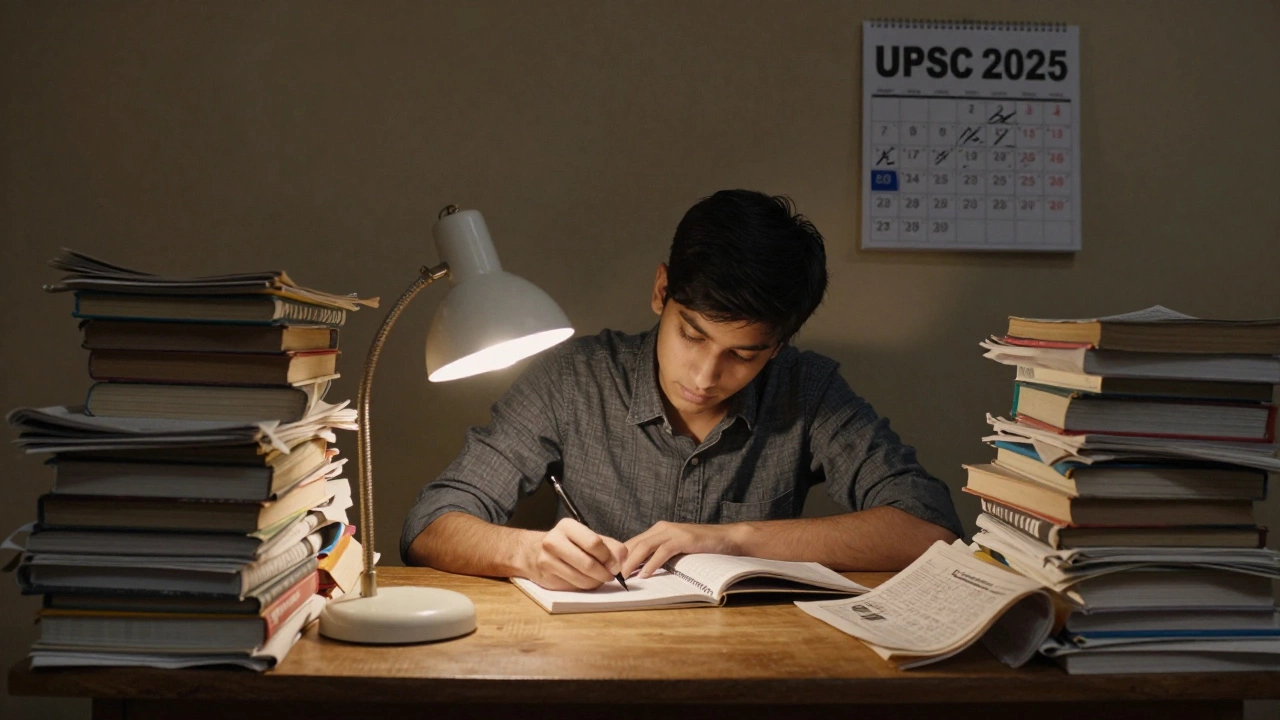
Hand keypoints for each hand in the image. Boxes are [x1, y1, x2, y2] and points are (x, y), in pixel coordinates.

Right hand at [520, 518, 627, 590]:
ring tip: (599, 578)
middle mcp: (553, 542)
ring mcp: (547, 561)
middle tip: (610, 575)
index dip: (609, 557)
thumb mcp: (587, 537)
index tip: (615, 564)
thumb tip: (623, 559)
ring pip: (582, 579)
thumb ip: (609, 545)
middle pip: (589, 564)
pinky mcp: (547, 578)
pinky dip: (585, 586)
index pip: (594, 543)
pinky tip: (586, 580)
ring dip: (596, 582)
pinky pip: (574, 587)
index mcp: (567, 526)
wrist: (531, 552)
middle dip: (605, 573)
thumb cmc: (566, 543)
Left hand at [621, 521, 741, 578]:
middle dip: (621, 560)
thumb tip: (640, 569)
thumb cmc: (700, 546)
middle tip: (611, 576)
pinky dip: (652, 564)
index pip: (632, 543)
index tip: (610, 572)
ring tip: (624, 576)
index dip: (620, 557)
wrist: (725, 538)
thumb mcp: (675, 550)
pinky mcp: (682, 539)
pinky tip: (645, 574)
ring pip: (644, 547)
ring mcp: (672, 532)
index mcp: (657, 531)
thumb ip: (659, 555)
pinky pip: (662, 552)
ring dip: (632, 562)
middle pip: (634, 544)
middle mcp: (661, 528)